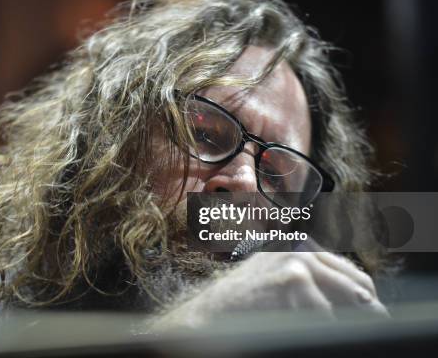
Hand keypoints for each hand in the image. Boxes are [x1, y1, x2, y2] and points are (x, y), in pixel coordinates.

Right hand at [152, 250, 388, 329]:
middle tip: (378, 328)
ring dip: (353, 323)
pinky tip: (318, 338)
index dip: (364, 300)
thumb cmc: (240, 309)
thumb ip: (308, 281)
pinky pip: (329, 316)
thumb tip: (360, 299)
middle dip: (369, 311)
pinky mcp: (293, 277)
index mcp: (297, 247)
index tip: (374, 318)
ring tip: (355, 338)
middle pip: (357, 284)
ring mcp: (296, 259)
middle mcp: (299, 247)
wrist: (207, 317)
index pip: (349, 274)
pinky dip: (328, 332)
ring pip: (351, 299)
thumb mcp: (275, 284)